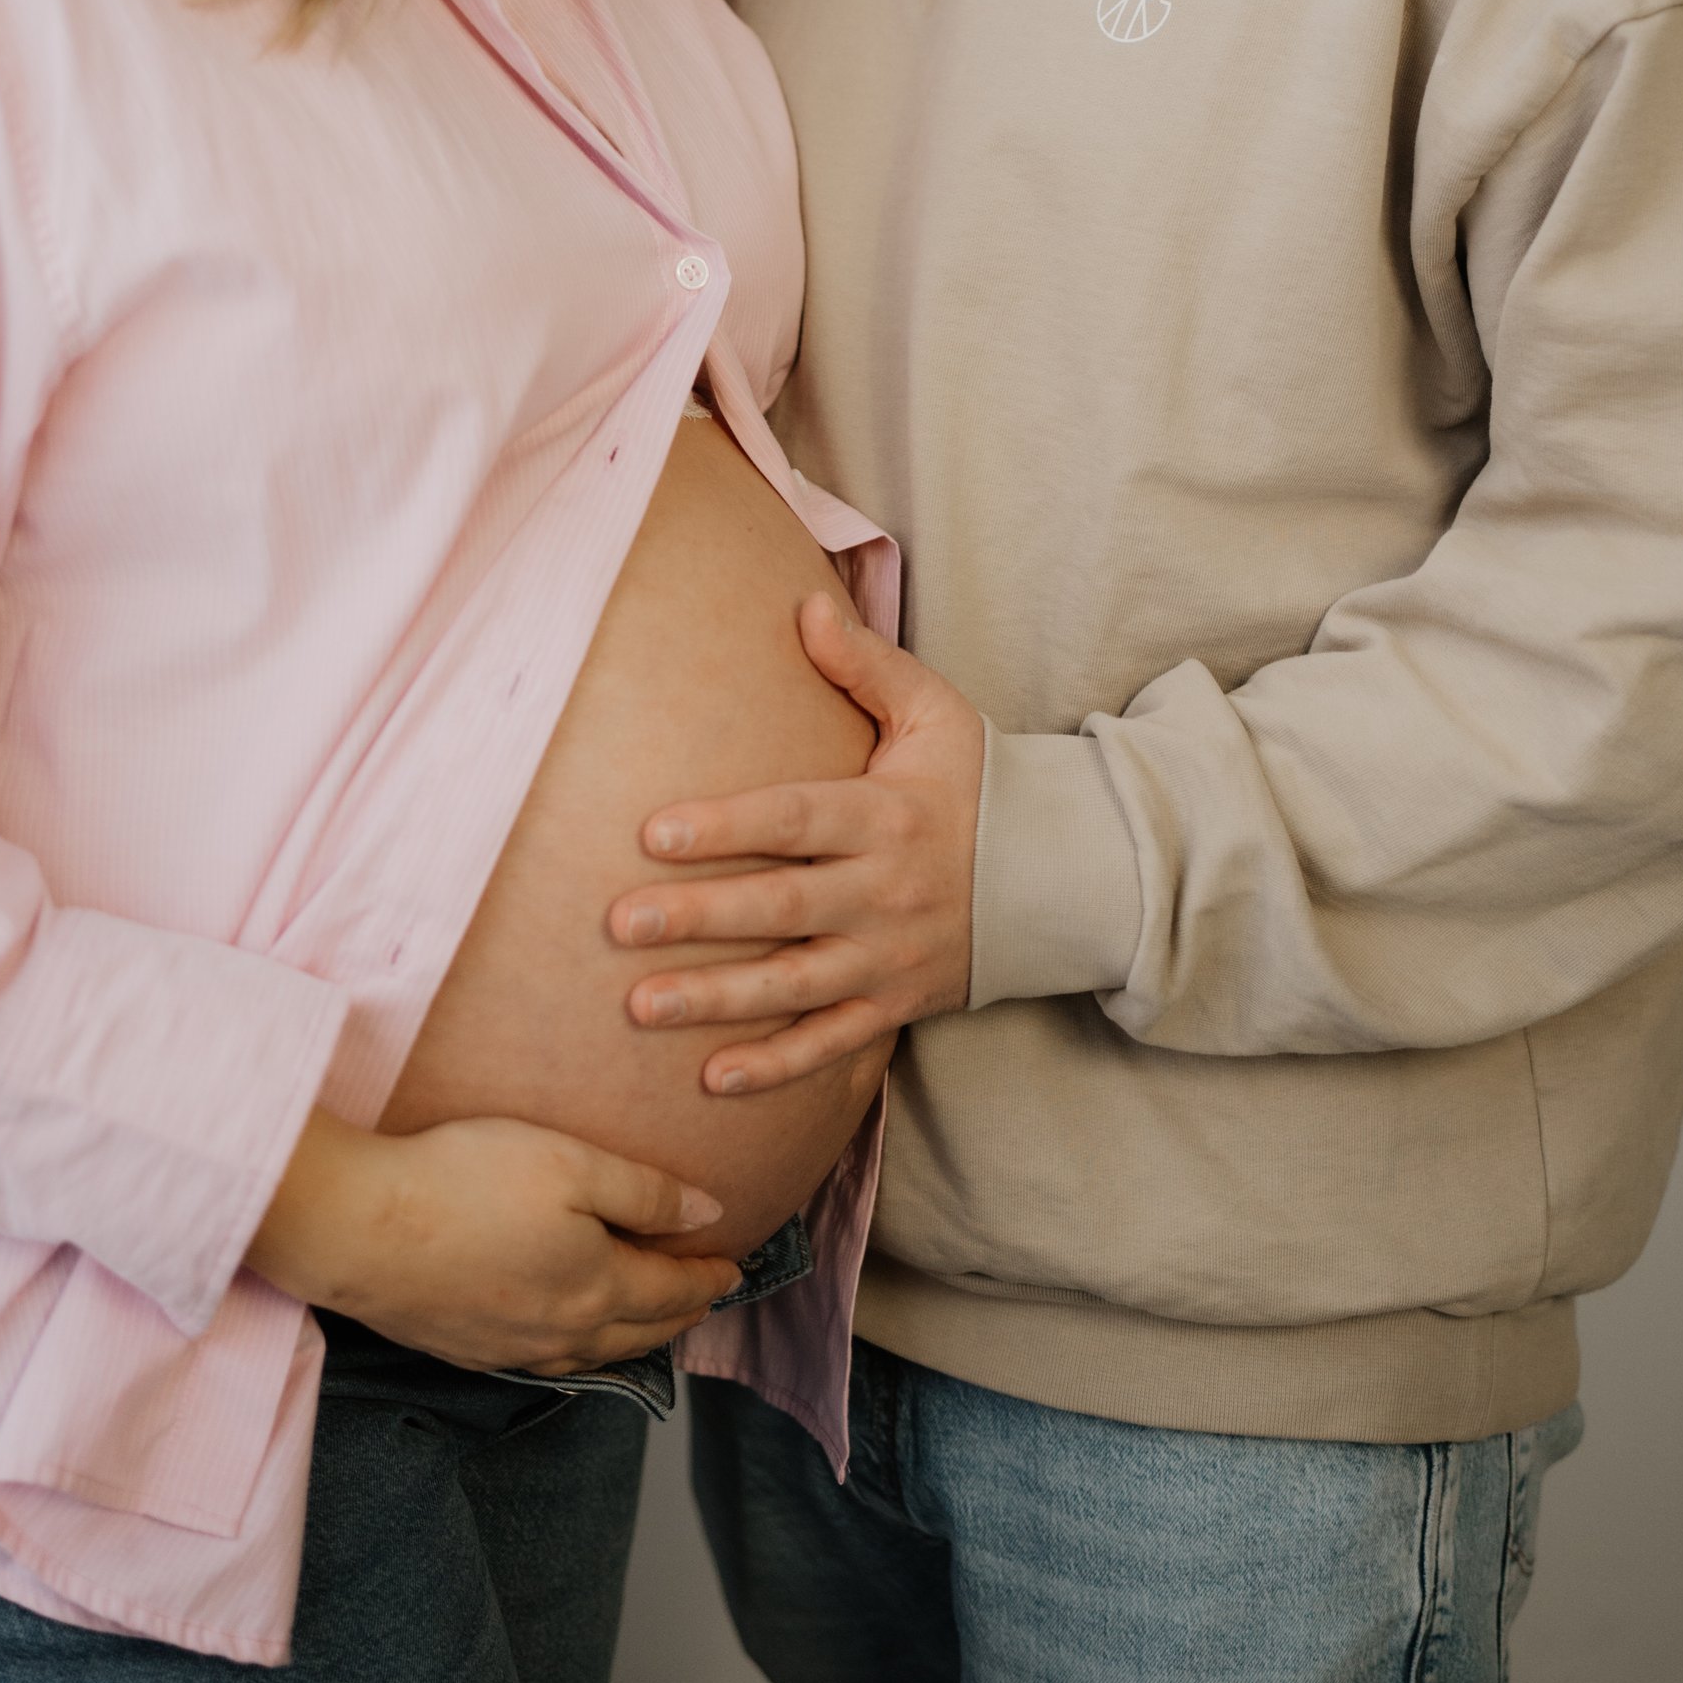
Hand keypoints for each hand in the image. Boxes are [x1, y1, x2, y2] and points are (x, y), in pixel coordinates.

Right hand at [246, 1108, 740, 1375]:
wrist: (358, 1227)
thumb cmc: (466, 1180)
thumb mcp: (572, 1163)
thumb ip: (646, 1193)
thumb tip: (711, 1216)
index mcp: (596, 1288)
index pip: (672, 1291)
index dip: (710, 1277)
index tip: (735, 1266)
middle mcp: (560, 1333)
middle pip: (640, 1333)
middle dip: (680, 1314)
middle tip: (705, 1297)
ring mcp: (509, 1348)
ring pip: (592, 1355)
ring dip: (632, 1339)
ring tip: (648, 1322)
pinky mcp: (464, 1348)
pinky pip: (544, 1362)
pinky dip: (577, 1351)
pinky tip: (565, 1338)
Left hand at [607, 595, 985, 1094]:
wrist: (1062, 875)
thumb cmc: (978, 782)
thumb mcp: (935, 712)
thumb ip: (865, 664)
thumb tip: (803, 604)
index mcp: (885, 814)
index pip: (794, 819)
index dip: (726, 827)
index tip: (653, 832)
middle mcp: (885, 891)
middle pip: (781, 907)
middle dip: (699, 918)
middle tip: (619, 923)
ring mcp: (891, 957)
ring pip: (794, 985)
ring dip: (716, 1000)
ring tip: (640, 1006)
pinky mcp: (897, 1005)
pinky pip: (831, 1043)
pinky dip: (776, 1067)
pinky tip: (710, 1079)